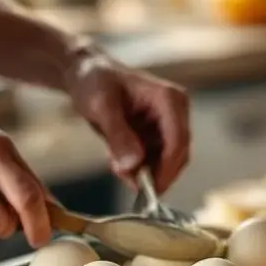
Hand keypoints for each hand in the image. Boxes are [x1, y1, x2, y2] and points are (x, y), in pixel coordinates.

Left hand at [66, 53, 190, 191]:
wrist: (86, 75)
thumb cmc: (94, 81)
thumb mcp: (101, 106)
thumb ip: (118, 135)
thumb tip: (134, 165)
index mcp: (169, 99)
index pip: (178, 140)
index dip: (166, 168)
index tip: (149, 190)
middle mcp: (175, 112)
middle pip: (177, 155)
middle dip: (154, 173)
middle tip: (125, 180)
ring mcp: (167, 126)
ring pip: (166, 163)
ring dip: (143, 173)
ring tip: (115, 165)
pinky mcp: (156, 137)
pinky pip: (153, 162)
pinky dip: (137, 169)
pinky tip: (117, 162)